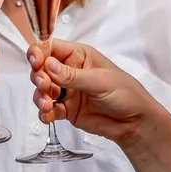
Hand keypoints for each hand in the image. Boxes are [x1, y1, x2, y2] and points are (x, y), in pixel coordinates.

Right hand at [29, 39, 157, 145]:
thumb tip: (49, 65)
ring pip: (43, 90)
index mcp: (78, 56)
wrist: (134, 123)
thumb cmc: (125, 93)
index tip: (36, 62)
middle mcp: (69, 71)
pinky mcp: (67, 110)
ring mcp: (67, 91)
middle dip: (39, 77)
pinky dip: (44, 113)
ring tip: (47, 105)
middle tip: (44, 86)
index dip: (40, 53)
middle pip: (42, 69)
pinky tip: (47, 116)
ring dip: (40, 97)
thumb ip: (73, 75)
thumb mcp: (100, 80)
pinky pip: (49, 110)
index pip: (51, 48)